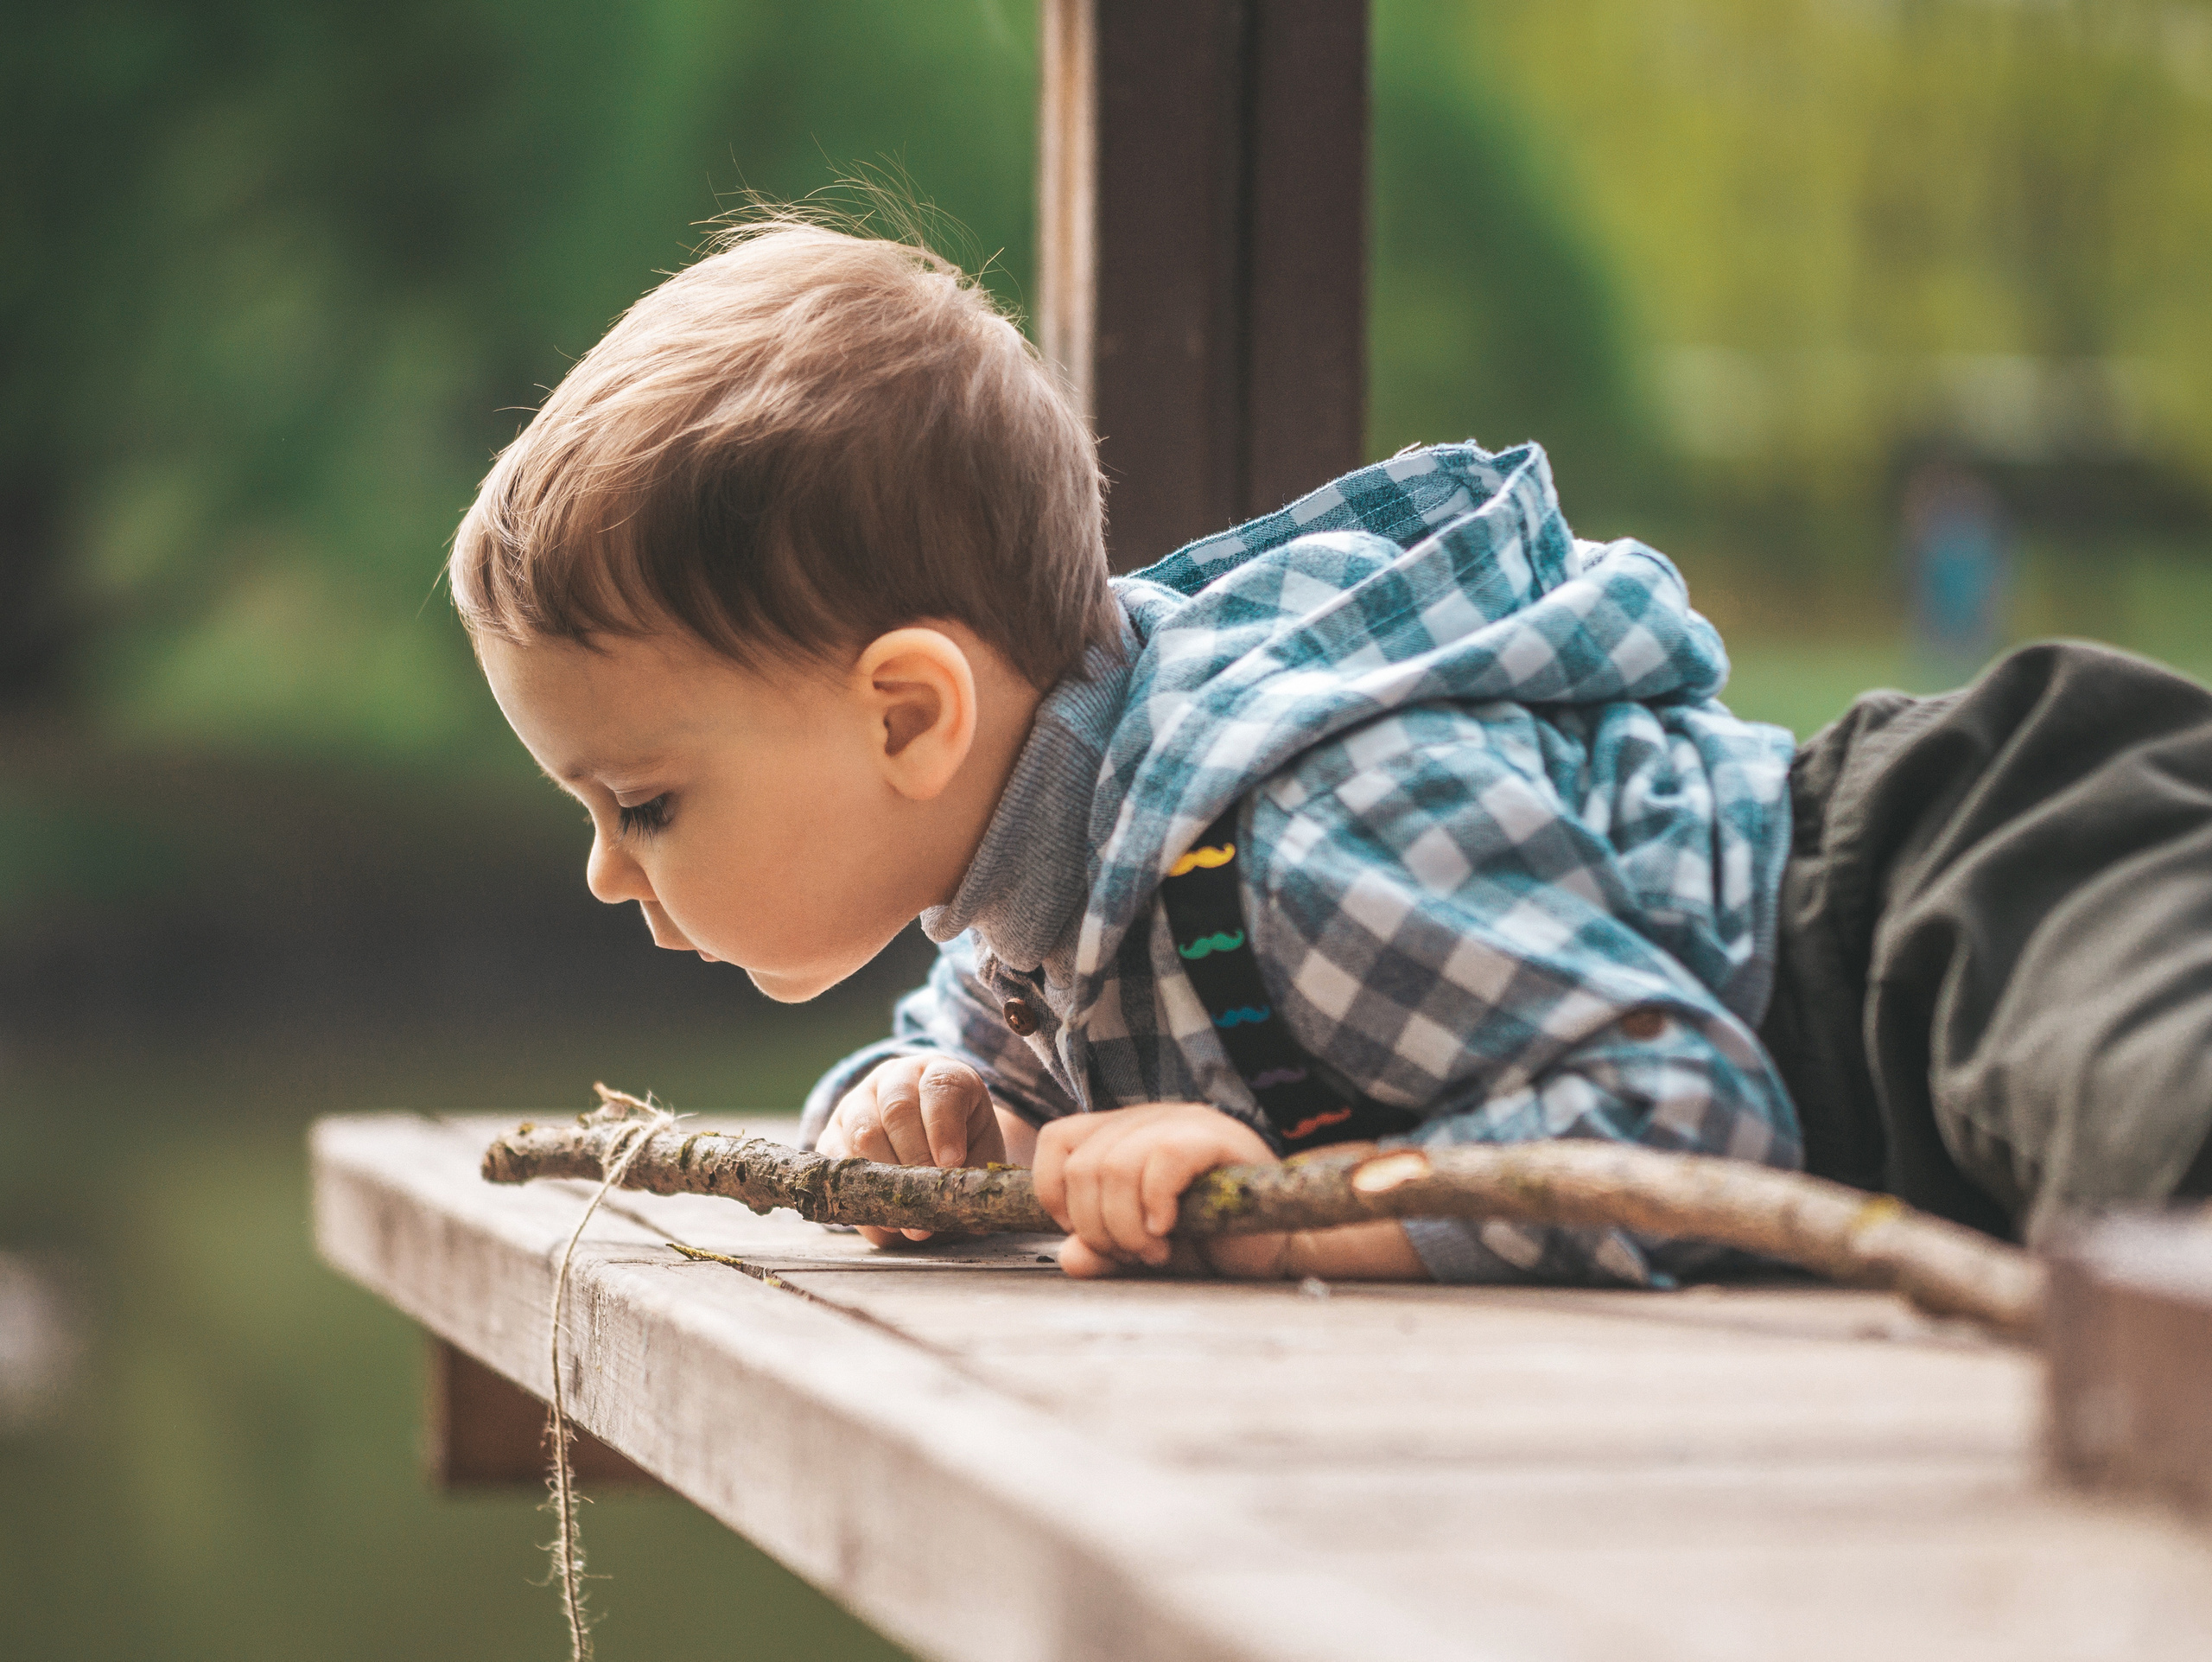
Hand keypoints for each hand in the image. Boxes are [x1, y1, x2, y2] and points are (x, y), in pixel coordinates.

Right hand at [817, 1056, 1006, 1244]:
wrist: (927, 1145)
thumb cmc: (960, 1143)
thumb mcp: (979, 1150)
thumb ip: (974, 1174)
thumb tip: (962, 1213)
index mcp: (938, 1072)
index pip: (940, 1085)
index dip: (945, 1126)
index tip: (953, 1162)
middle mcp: (895, 1079)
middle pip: (897, 1108)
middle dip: (914, 1157)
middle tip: (927, 1197)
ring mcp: (858, 1102)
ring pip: (863, 1133)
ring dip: (885, 1178)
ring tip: (906, 1218)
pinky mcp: (832, 1133)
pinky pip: (836, 1161)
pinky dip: (860, 1194)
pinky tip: (882, 1219)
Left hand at [1034, 1108, 1433, 1281]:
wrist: (1272, 1248)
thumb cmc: (1207, 1243)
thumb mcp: (1138, 1251)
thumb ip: (1101, 1251)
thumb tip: (1069, 1256)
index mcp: (1121, 1133)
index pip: (1057, 1141)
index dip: (1057, 1195)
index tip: (1087, 1234)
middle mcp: (1147, 1117)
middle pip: (1083, 1166)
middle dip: (1097, 1226)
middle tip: (1134, 1253)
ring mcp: (1183, 1120)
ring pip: (1115, 1165)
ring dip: (1125, 1225)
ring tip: (1155, 1249)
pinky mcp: (1215, 1136)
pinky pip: (1163, 1158)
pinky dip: (1156, 1203)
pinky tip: (1170, 1228)